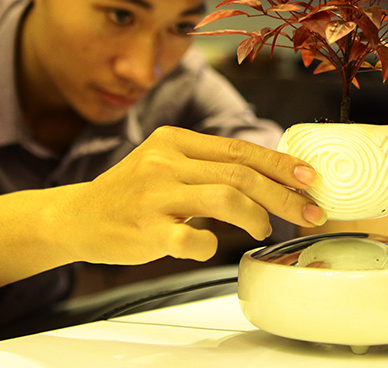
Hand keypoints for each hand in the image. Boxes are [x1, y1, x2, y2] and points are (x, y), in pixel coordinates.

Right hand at [65, 126, 323, 264]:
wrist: (78, 217)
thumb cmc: (131, 193)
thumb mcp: (165, 164)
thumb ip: (206, 166)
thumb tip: (267, 176)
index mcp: (173, 140)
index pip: (238, 149)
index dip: (279, 164)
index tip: (309, 178)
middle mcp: (165, 162)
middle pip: (239, 173)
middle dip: (283, 194)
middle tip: (309, 212)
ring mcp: (154, 195)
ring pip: (225, 198)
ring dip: (256, 217)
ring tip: (264, 230)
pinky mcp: (146, 229)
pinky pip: (192, 239)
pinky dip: (211, 246)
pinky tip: (212, 248)